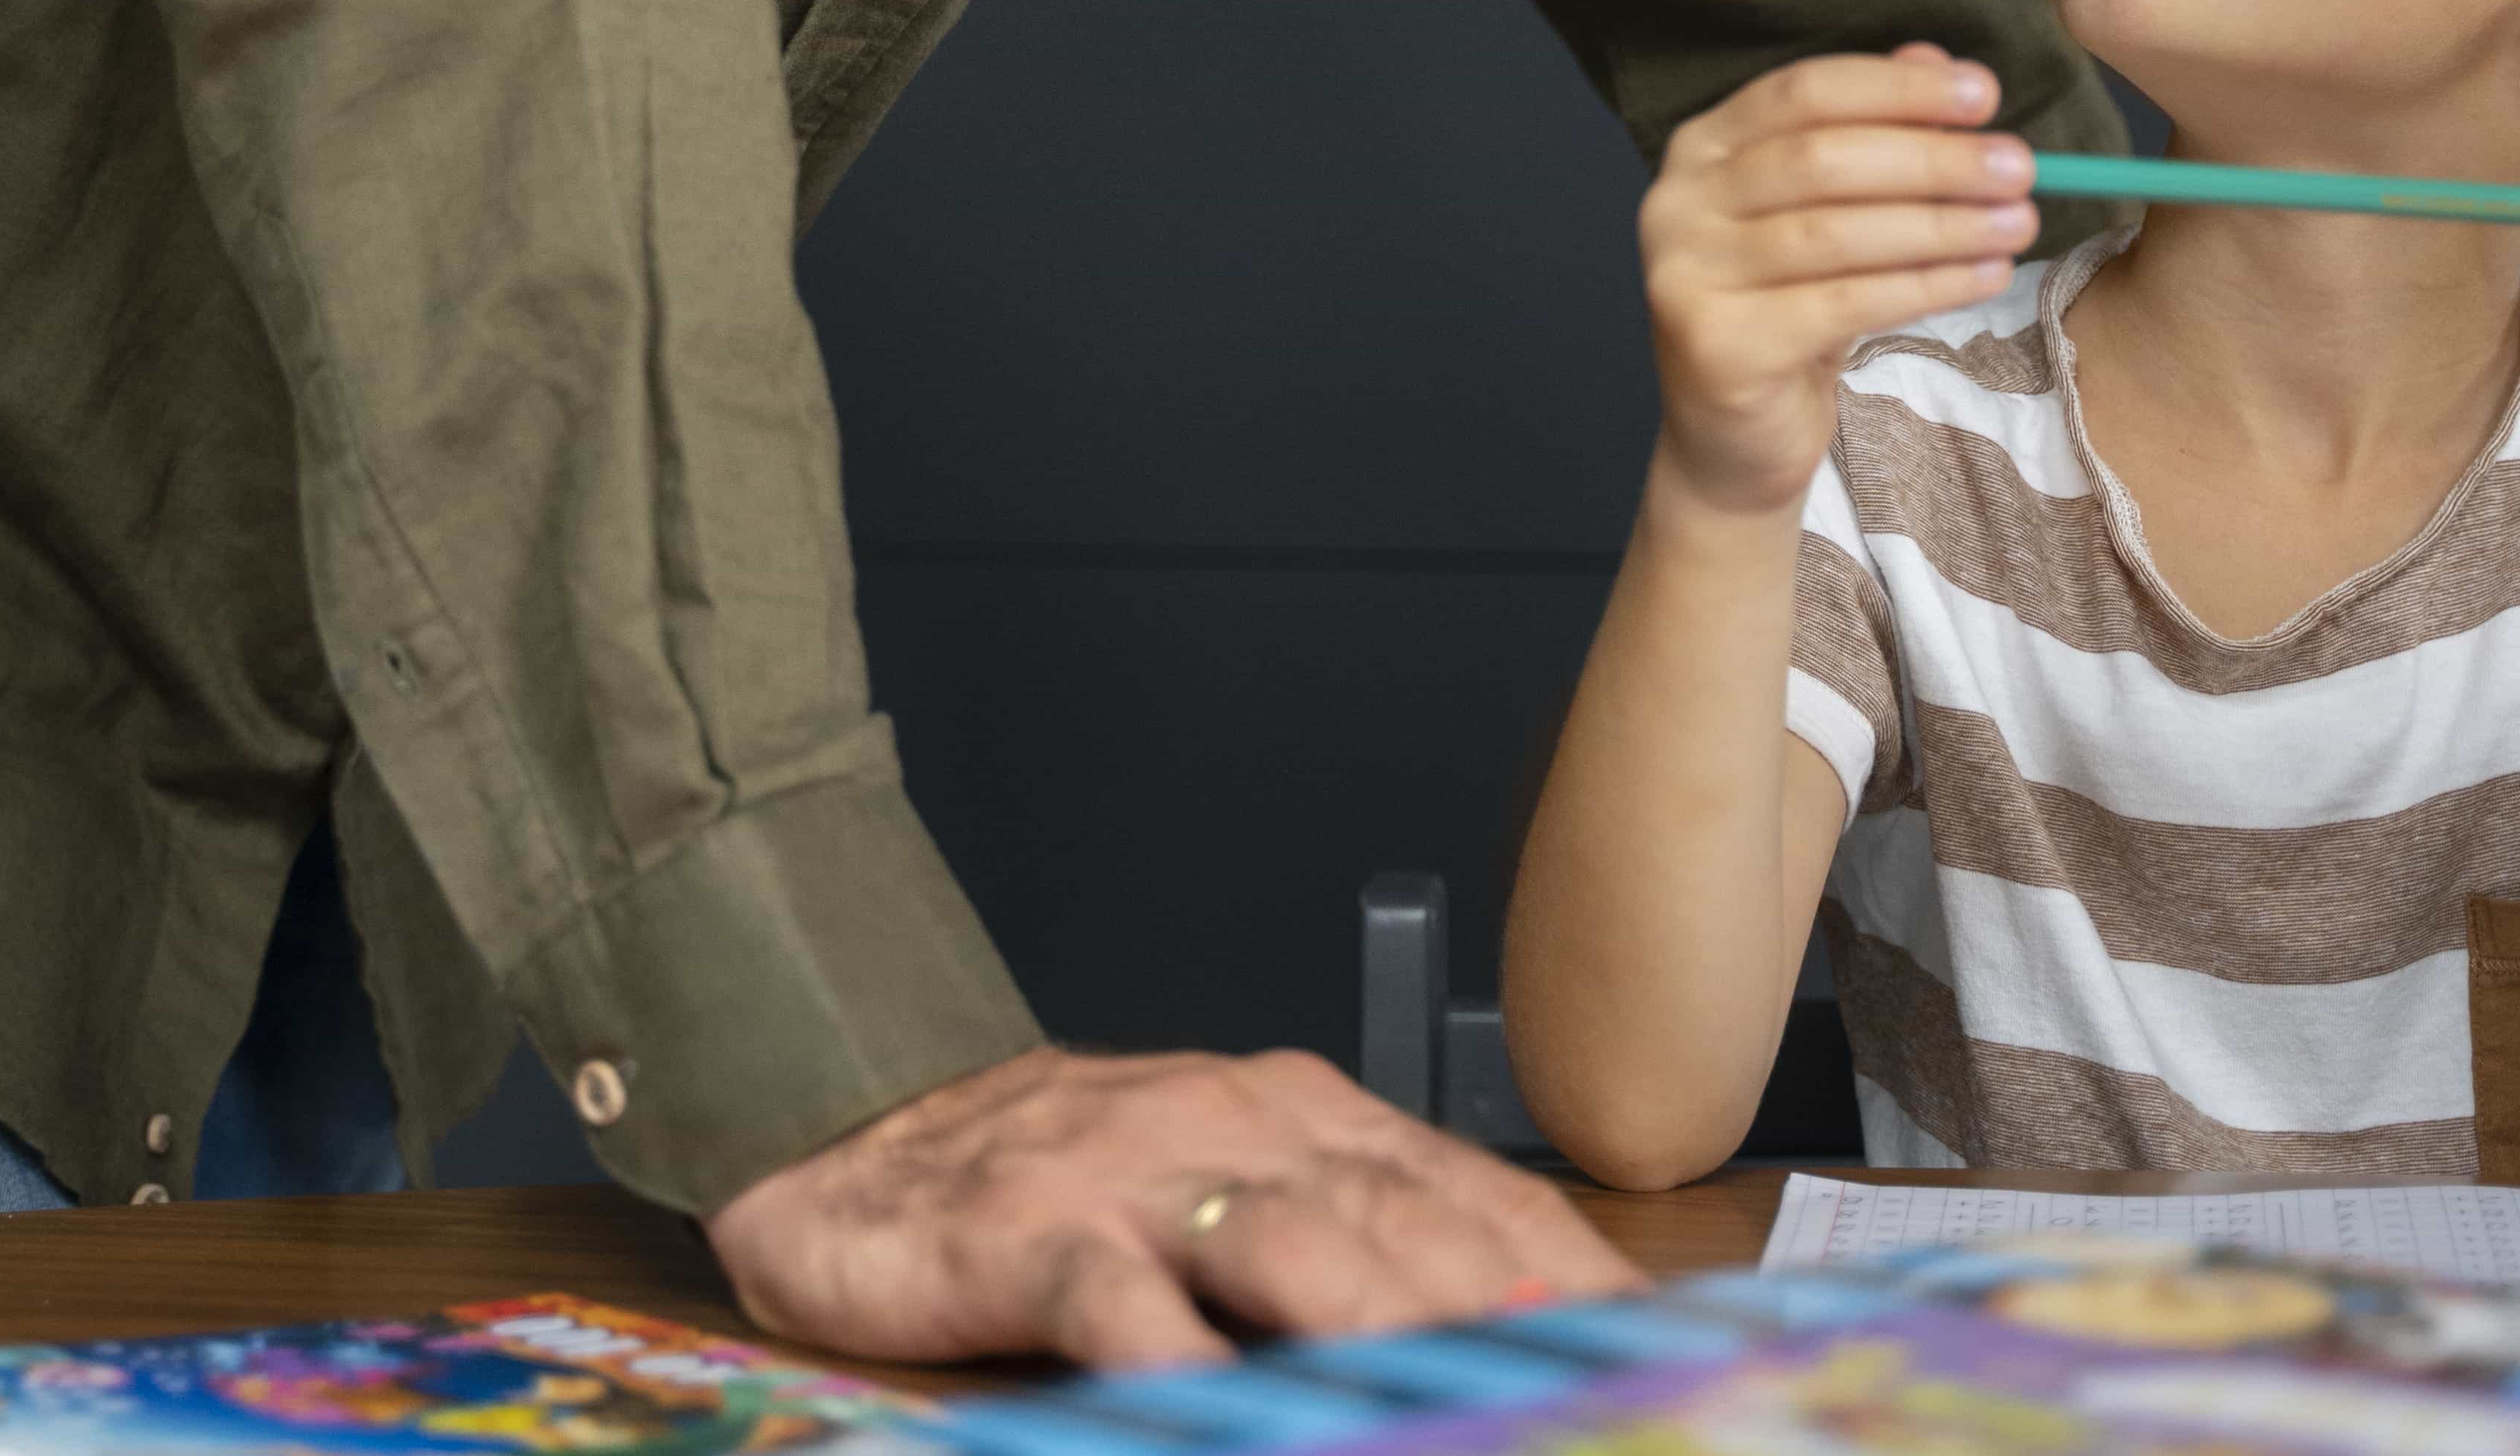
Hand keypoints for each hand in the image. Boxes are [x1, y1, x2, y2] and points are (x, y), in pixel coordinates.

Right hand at [700, 1045, 1640, 1366]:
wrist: (858, 1142)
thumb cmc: (1062, 1190)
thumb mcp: (1230, 1203)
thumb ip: (1357, 1250)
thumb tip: (1509, 1328)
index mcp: (1306, 1120)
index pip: (1473, 1198)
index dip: (1568, 1274)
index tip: (1661, 1343)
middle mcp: (1240, 1128)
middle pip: (1409, 1223)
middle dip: (1507, 1311)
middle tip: (1585, 1383)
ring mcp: (1137, 1177)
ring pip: (1292, 1245)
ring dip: (1387, 1322)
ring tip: (1452, 1392)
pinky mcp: (1032, 1231)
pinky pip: (1123, 1298)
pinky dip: (1183, 1352)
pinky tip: (1220, 1399)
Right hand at [1640, 46, 2035, 514]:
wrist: (1733, 439)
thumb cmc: (1791, 311)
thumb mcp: (1828, 214)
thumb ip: (1868, 133)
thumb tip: (1936, 60)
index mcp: (1701, 147)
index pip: (1804, 91)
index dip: (1898, 89)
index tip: (1986, 94)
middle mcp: (1675, 201)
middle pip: (1822, 159)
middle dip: (1933, 159)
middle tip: (2021, 167)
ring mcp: (1685, 274)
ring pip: (1837, 233)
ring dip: (1943, 223)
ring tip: (2019, 223)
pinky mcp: (1717, 345)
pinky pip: (1843, 303)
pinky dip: (1925, 286)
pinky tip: (1984, 275)